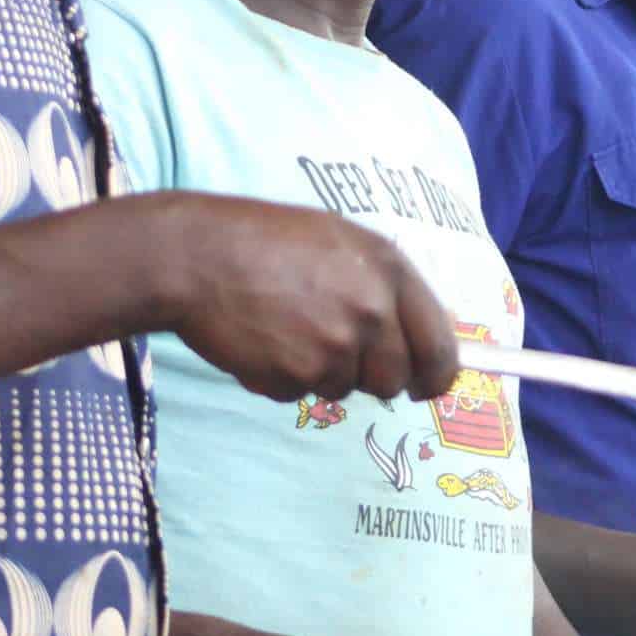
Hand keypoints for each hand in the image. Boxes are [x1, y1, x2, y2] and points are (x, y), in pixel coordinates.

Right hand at [160, 194, 458, 403]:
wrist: (196, 255)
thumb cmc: (268, 241)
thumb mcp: (343, 243)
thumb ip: (384, 286)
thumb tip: (414, 334)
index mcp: (392, 272)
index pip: (439, 347)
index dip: (436, 377)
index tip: (426, 388)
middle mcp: (374, 312)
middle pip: (393, 380)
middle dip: (368, 375)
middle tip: (332, 350)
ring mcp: (337, 346)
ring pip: (344, 389)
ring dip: (320, 373)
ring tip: (287, 330)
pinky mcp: (297, 375)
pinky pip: (299, 394)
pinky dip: (281, 378)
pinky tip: (262, 341)